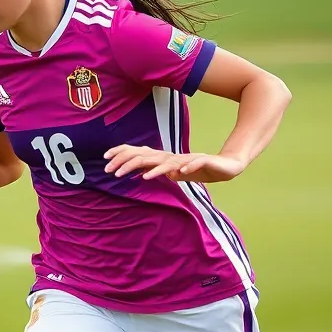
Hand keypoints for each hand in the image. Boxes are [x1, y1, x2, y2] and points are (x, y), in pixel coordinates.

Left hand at [104, 145, 247, 182]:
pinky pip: (192, 164)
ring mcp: (187, 158)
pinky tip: (178, 175)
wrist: (226, 166)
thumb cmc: (198, 169)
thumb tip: (141, 172)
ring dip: (155, 169)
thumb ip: (159, 170)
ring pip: (168, 163)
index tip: (104, 159)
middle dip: (128, 163)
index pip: (140, 154)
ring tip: (143, 177)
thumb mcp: (174, 172)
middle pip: (147, 157)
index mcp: (165, 158)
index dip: (122, 154)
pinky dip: (185, 168)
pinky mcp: (203, 161)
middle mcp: (173, 157)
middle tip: (111, 172)